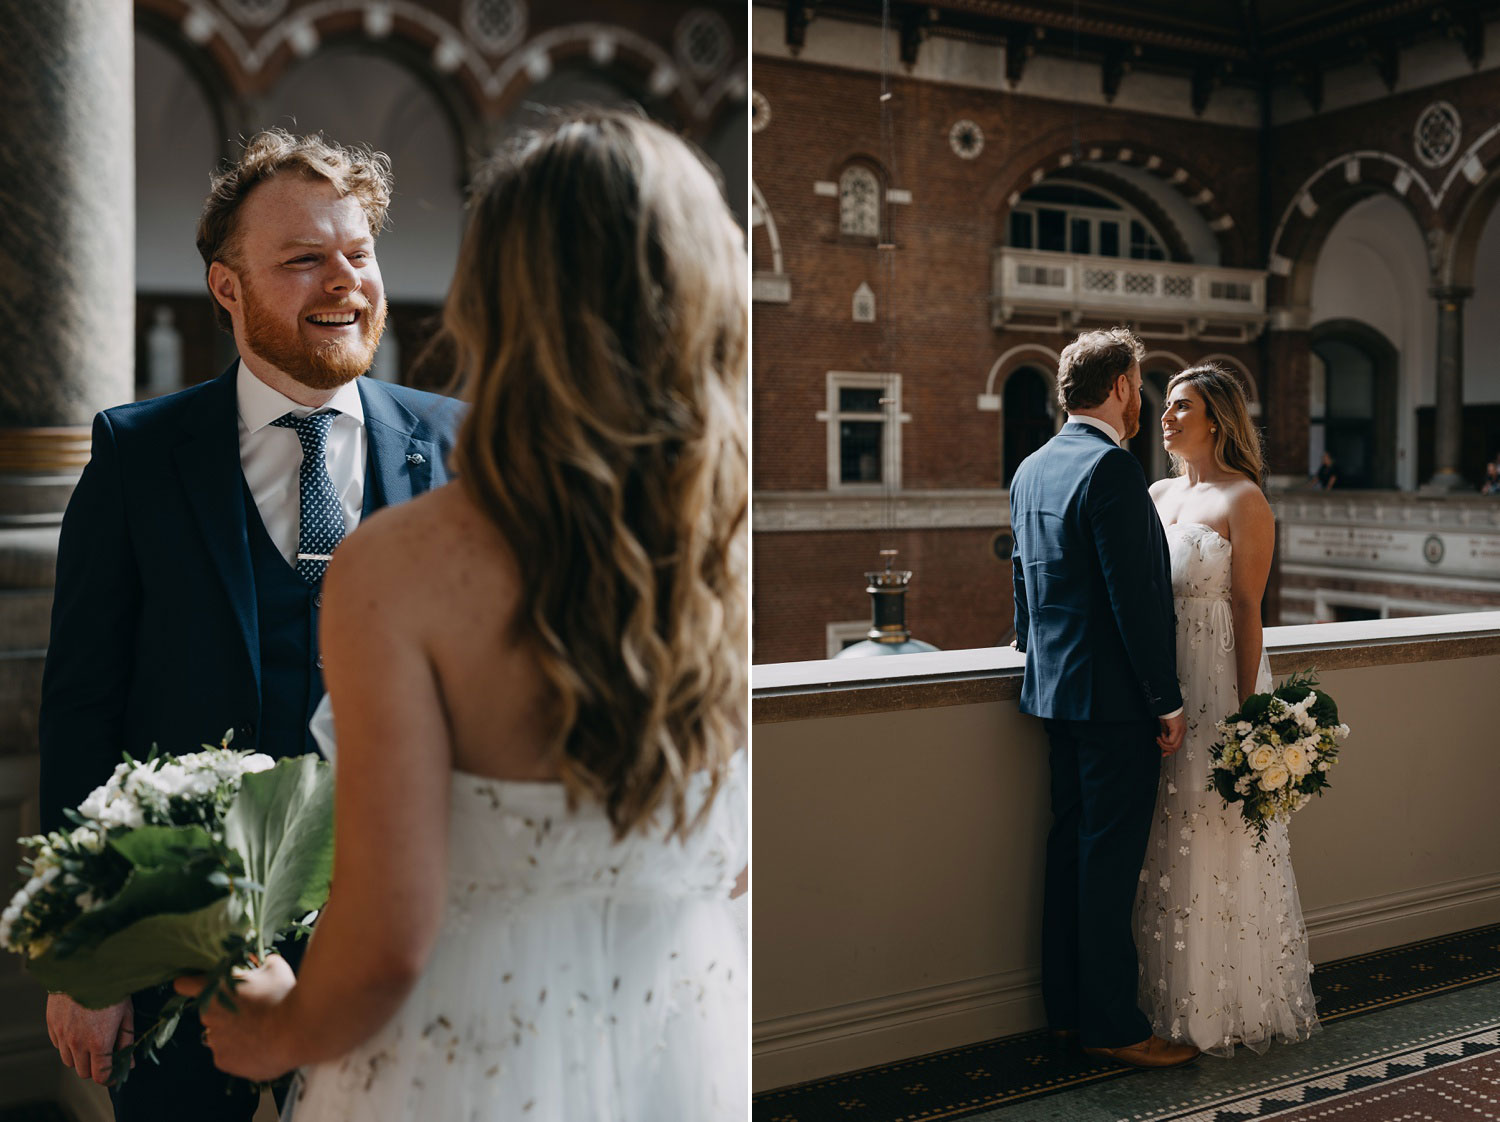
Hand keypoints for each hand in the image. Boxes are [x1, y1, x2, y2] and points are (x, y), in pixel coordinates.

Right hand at [46, 993, 131, 1084]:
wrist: (86, 967)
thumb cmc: (112, 988)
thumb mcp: (126, 1014)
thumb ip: (126, 1041)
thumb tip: (130, 1063)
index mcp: (98, 1042)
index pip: (100, 1075)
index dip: (110, 1077)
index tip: (116, 1072)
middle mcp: (77, 1043)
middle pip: (83, 1071)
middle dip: (96, 1067)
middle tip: (106, 1054)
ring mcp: (62, 1034)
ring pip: (68, 1061)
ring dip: (80, 1057)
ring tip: (92, 1040)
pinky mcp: (52, 1025)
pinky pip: (58, 1045)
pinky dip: (67, 1044)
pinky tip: (78, 1030)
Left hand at [175, 955, 296, 1081]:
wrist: (298, 1030)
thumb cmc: (284, 995)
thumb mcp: (274, 968)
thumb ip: (261, 965)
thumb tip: (263, 964)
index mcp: (214, 991)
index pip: (186, 985)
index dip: (188, 984)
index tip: (187, 985)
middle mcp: (208, 1018)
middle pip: (212, 1013)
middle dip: (228, 1011)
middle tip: (254, 1010)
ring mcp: (215, 1042)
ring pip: (221, 1036)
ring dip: (235, 1033)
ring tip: (262, 1031)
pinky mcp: (224, 1063)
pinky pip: (230, 1056)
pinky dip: (242, 1053)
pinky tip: (262, 1047)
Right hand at [1157, 712, 1185, 756]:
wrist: (1168, 705)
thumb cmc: (1167, 712)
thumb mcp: (1166, 726)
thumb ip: (1166, 734)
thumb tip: (1163, 741)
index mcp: (1181, 731)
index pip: (1178, 745)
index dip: (1170, 751)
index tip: (1164, 753)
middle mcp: (1182, 732)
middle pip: (1176, 747)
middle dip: (1166, 749)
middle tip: (1159, 743)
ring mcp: (1181, 731)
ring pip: (1174, 746)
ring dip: (1164, 744)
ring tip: (1159, 738)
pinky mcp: (1178, 729)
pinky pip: (1171, 741)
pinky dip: (1164, 739)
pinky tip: (1162, 734)